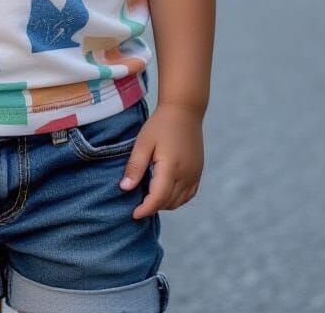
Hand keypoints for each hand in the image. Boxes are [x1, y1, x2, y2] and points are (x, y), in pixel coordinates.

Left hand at [120, 103, 204, 218]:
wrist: (184, 110)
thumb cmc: (160, 124)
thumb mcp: (143, 142)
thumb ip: (135, 166)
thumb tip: (125, 188)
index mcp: (171, 167)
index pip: (158, 198)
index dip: (145, 209)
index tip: (134, 214)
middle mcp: (186, 174)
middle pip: (168, 202)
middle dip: (152, 207)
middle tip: (137, 203)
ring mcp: (195, 174)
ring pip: (179, 201)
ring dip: (164, 204)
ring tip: (149, 197)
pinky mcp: (198, 172)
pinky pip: (188, 194)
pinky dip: (177, 199)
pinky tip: (165, 193)